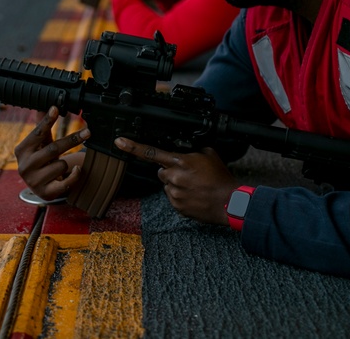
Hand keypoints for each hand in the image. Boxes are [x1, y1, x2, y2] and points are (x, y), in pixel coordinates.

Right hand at [14, 107, 88, 200]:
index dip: (47, 120)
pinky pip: (66, 182)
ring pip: (61, 165)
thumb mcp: (39, 143)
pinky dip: (74, 175)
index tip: (56, 109)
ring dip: (66, 163)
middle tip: (88, 132)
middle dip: (73, 139)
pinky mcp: (45, 193)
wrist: (39, 185)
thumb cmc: (41, 159)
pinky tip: (75, 170)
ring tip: (60, 165)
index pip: (37, 133)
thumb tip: (46, 105)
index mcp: (22, 150)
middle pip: (53, 149)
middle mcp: (25, 166)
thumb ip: (41, 125)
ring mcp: (34, 181)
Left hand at [114, 137, 236, 225]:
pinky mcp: (177, 206)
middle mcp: (173, 177)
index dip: (132, 146)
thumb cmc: (220, 178)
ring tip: (195, 186)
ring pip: (168, 185)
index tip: (119, 142)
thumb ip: (191, 151)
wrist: (229, 202)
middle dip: (171, 171)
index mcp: (179, 162)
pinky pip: (173, 198)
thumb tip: (186, 151)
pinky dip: (181, 196)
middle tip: (189, 174)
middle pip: (161, 171)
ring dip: (177, 184)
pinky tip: (194, 195)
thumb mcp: (209, 154)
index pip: (151, 153)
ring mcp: (174, 193)